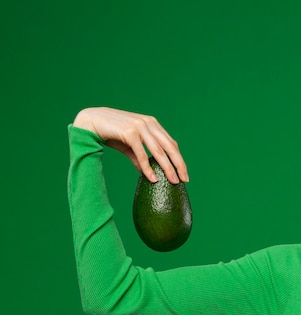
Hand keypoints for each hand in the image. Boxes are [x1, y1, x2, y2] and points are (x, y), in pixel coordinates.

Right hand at [73, 107, 187, 183]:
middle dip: (179, 165)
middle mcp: (149, 123)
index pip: (171, 144)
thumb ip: (140, 157)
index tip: (184, 174)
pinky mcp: (130, 132)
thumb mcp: (129, 146)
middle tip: (184, 180)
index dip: (179, 159)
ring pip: (159, 151)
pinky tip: (153, 178)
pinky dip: (148, 167)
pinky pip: (142, 154)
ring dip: (167, 168)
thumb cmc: (111, 133)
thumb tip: (150, 175)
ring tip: (173, 181)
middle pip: (170, 147)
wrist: (90, 121)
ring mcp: (140, 126)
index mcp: (152, 124)